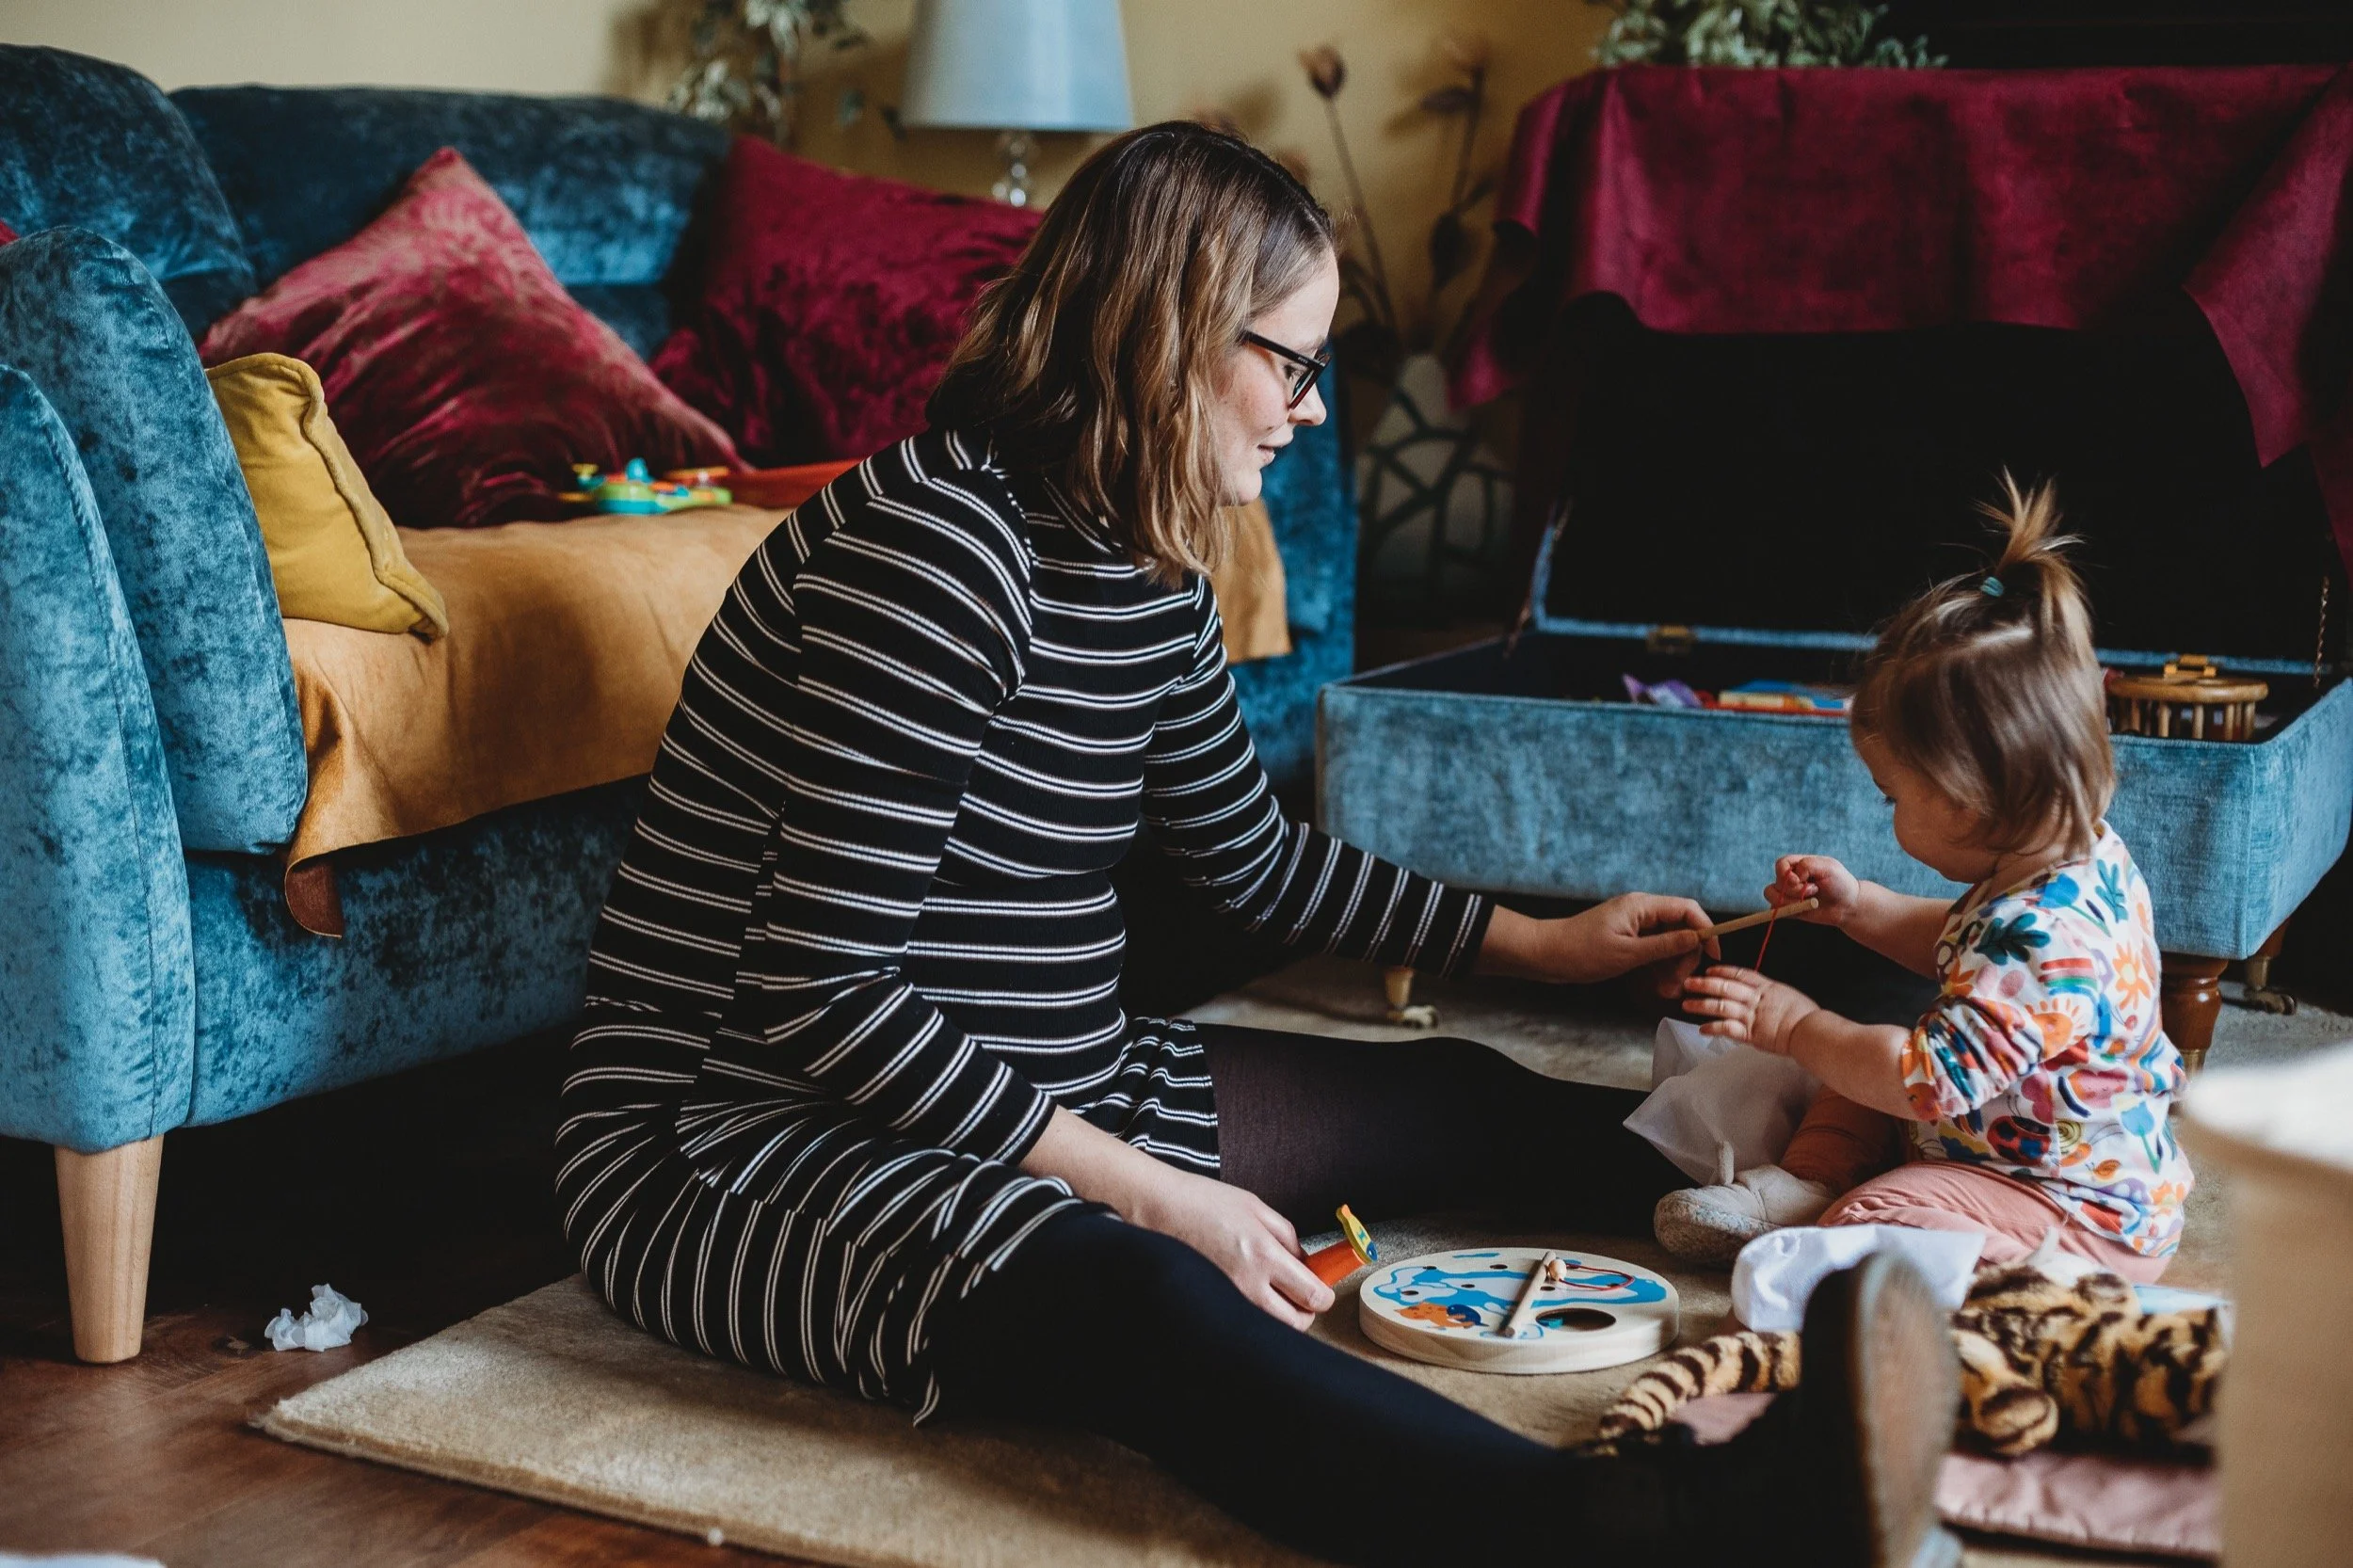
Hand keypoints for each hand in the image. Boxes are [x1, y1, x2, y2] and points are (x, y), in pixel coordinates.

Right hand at [1119, 1167, 1333, 1326]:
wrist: (1162, 1208)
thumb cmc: (1205, 1202)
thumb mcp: (1257, 1207)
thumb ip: (1288, 1236)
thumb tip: (1304, 1261)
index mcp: (1265, 1255)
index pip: (1313, 1296)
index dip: (1325, 1295)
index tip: (1323, 1286)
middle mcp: (1248, 1285)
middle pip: (1297, 1323)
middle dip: (1307, 1310)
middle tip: (1303, 1291)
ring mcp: (1230, 1298)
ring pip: (1272, 1325)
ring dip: (1282, 1313)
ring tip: (1275, 1288)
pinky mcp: (1215, 1302)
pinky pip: (1247, 1317)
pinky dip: (1257, 1311)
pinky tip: (1251, 1288)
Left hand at [1479, 893, 1715, 986]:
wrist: (1545, 956)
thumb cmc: (1581, 952)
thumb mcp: (1628, 954)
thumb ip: (1665, 945)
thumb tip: (1697, 938)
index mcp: (1641, 906)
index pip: (1687, 909)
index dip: (1706, 930)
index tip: (1714, 956)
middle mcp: (1640, 911)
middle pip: (1681, 928)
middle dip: (1685, 957)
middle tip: (1677, 985)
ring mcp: (1633, 925)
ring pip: (1668, 943)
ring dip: (1671, 966)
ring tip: (1665, 991)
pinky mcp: (1627, 939)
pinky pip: (1653, 950)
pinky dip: (1658, 967)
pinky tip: (1656, 985)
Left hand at [1682, 964, 1820, 1054]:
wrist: (1811, 1030)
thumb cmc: (1806, 1015)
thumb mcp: (1789, 995)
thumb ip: (1773, 994)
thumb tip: (1765, 994)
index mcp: (1766, 987)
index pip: (1740, 974)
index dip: (1723, 971)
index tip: (1710, 969)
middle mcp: (1755, 999)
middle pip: (1725, 987)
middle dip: (1704, 984)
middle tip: (1688, 982)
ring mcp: (1751, 1015)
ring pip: (1721, 1006)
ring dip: (1702, 1005)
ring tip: (1687, 1004)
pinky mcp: (1751, 1033)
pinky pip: (1727, 1028)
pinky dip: (1713, 1028)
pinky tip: (1702, 1029)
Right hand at [1770, 855, 1860, 927]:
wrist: (1848, 906)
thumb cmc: (1840, 883)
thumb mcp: (1828, 867)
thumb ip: (1807, 865)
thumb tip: (1791, 878)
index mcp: (1799, 864)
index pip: (1780, 864)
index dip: (1785, 873)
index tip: (1799, 880)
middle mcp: (1791, 878)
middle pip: (1777, 882)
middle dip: (1795, 890)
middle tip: (1815, 890)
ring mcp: (1789, 894)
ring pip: (1772, 896)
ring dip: (1791, 901)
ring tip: (1811, 901)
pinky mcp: (1789, 909)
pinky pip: (1776, 910)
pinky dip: (1788, 910)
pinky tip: (1805, 909)